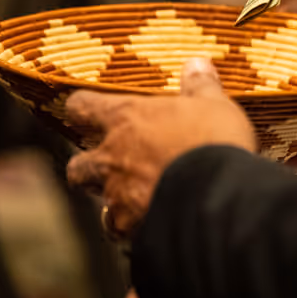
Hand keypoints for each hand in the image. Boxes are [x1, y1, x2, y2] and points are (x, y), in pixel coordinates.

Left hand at [66, 58, 254, 238]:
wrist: (218, 195)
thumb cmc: (214, 140)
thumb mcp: (215, 104)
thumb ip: (201, 86)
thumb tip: (197, 63)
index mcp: (127, 118)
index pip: (83, 107)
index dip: (81, 108)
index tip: (83, 110)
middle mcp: (113, 159)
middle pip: (78, 167)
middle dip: (87, 168)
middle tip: (107, 167)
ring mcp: (120, 197)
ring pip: (100, 207)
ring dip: (113, 206)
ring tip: (134, 206)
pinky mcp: (134, 229)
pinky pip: (125, 234)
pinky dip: (135, 232)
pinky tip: (153, 229)